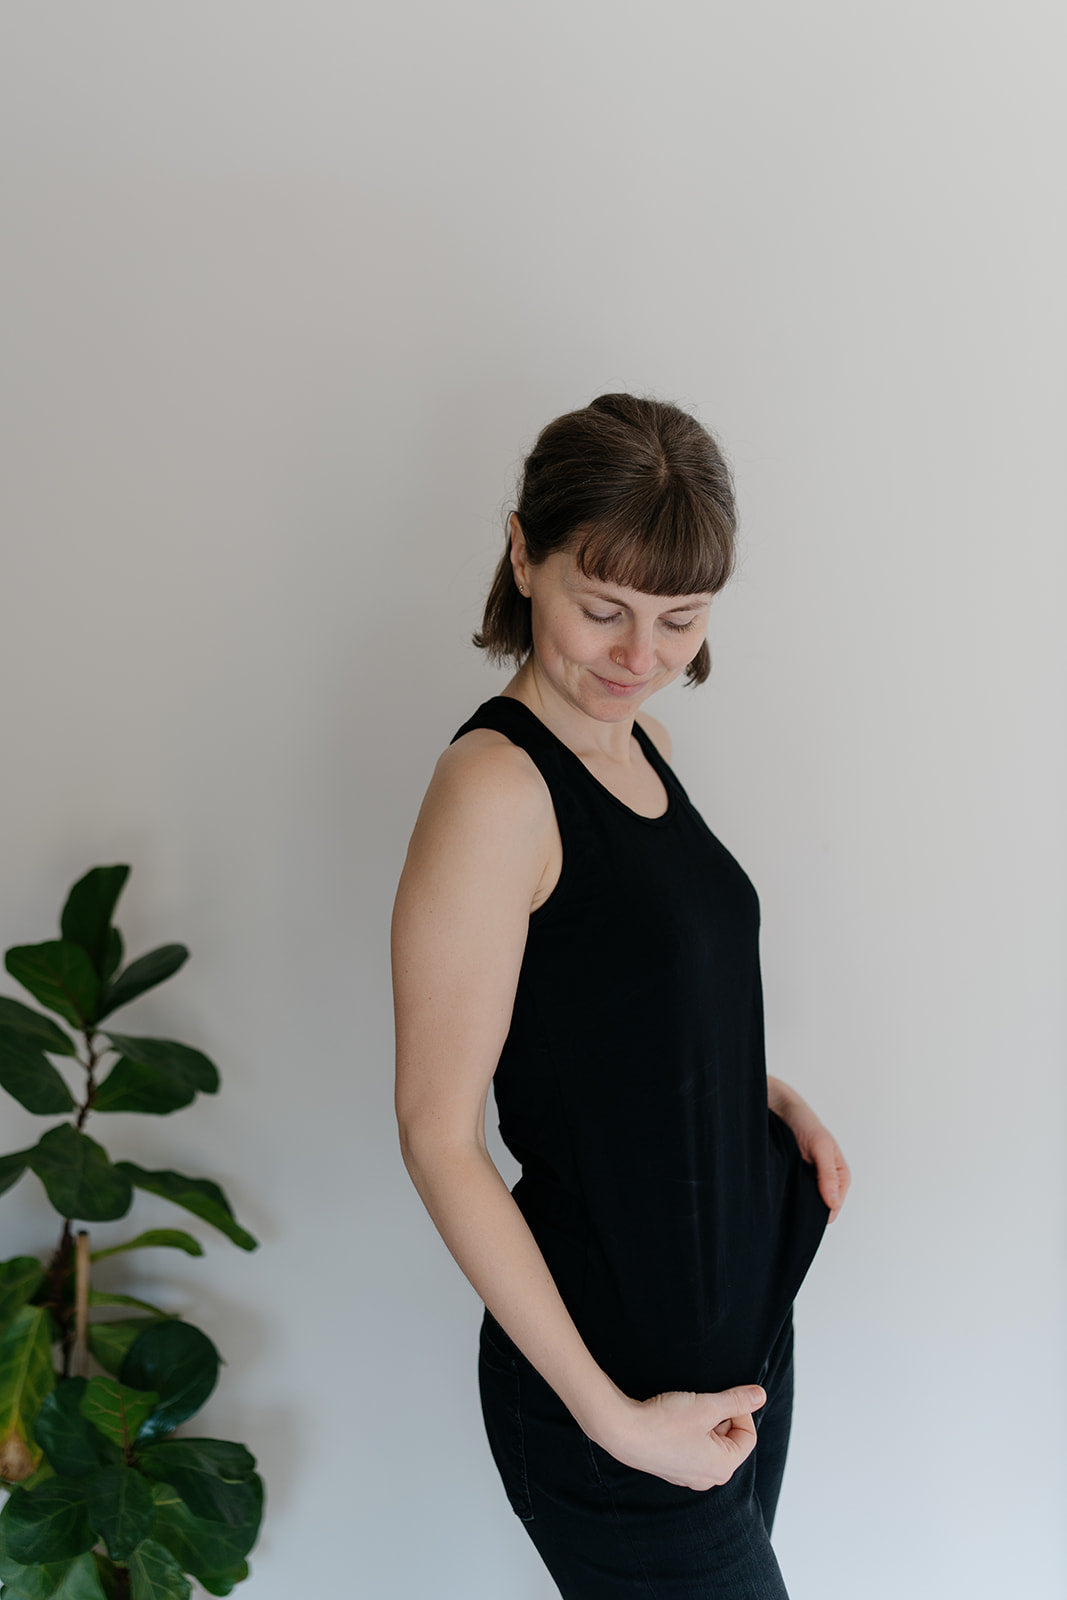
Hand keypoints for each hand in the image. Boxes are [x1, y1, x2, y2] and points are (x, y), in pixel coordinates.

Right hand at [598, 1384, 765, 1490]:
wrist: (623, 1432)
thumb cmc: (665, 1423)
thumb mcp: (707, 1406)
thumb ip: (736, 1400)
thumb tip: (760, 1396)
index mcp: (723, 1467)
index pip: (748, 1435)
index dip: (739, 1410)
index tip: (722, 1397)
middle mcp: (708, 1478)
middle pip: (729, 1440)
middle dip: (720, 1417)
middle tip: (702, 1403)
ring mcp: (688, 1475)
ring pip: (710, 1442)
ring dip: (704, 1422)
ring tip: (686, 1411)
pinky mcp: (672, 1467)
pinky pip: (692, 1447)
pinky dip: (689, 1431)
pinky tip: (673, 1421)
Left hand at [768, 1077, 850, 1221]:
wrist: (784, 1110)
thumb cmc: (806, 1124)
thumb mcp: (820, 1147)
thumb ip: (828, 1174)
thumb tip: (833, 1203)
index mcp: (841, 1176)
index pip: (834, 1207)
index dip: (821, 1212)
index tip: (804, 1210)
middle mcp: (828, 1181)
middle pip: (820, 1207)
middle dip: (808, 1208)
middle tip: (792, 1201)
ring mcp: (811, 1181)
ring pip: (806, 1202)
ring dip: (796, 1201)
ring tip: (786, 1193)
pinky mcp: (796, 1178)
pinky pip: (794, 1194)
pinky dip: (787, 1193)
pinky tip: (780, 1189)